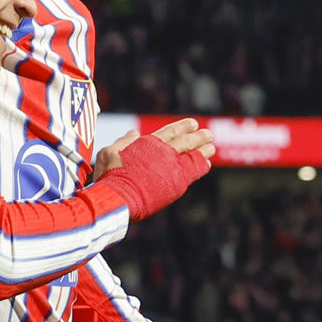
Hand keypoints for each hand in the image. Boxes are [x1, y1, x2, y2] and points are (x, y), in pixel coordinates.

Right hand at [91, 121, 213, 217]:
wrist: (118, 197)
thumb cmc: (110, 175)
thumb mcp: (109, 152)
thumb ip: (124, 142)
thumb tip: (133, 133)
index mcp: (148, 144)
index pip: (170, 132)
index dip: (183, 127)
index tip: (193, 123)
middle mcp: (163, 153)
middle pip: (185, 142)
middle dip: (198, 137)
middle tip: (208, 134)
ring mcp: (171, 168)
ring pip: (192, 156)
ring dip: (203, 150)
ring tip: (211, 147)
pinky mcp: (176, 184)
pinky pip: (193, 173)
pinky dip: (200, 167)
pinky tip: (206, 164)